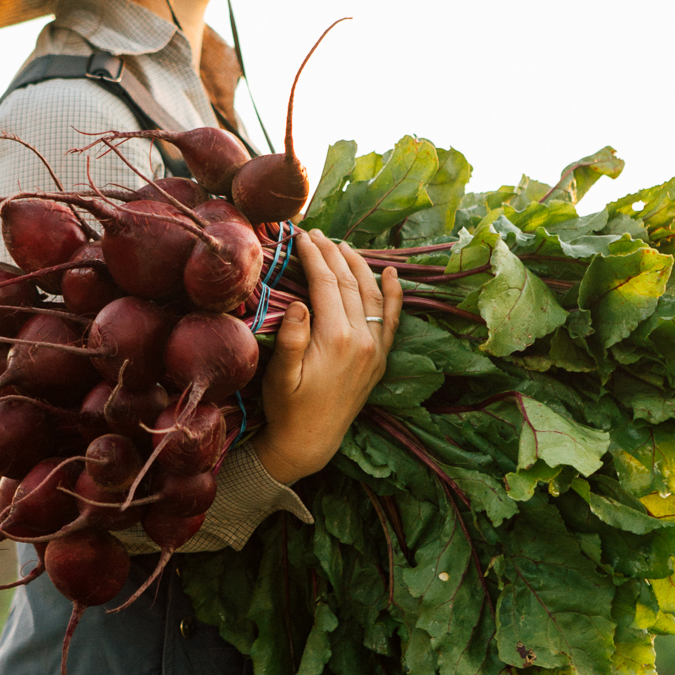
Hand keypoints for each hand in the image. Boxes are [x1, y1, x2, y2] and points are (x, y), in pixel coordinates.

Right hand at [257, 229, 402, 484]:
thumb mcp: (280, 375)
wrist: (311, 441)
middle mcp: (362, 340)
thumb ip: (292, 338)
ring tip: (342, 246)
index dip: (314, 257)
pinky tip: (391, 273)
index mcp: (336, 339)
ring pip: (372, 295)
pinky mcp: (380, 358)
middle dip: (332, 255)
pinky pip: (392, 319)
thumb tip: (300, 302)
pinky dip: (393, 294)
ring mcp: (375, 348)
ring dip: (359, 266)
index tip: (301, 236)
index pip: (327, 284)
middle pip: (350, 284)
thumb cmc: (288, 408)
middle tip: (316, 234)